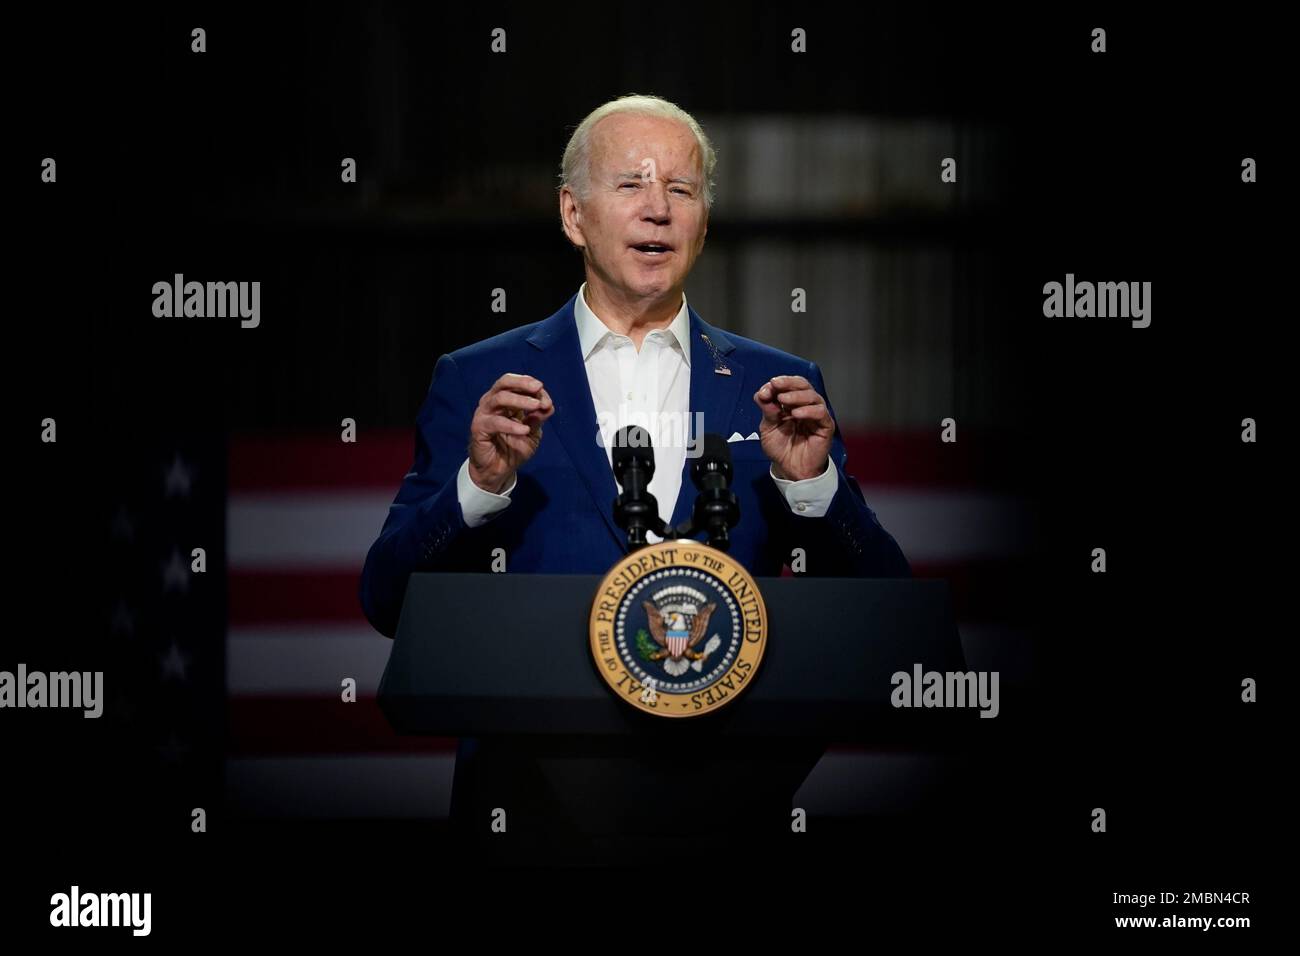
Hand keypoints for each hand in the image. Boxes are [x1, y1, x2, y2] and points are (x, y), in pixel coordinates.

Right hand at [468, 373, 553, 492]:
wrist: (499, 471)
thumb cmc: (513, 450)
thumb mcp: (532, 433)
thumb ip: (538, 419)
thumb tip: (548, 405)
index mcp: (504, 401)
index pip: (517, 384)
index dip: (532, 388)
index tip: (547, 401)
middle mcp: (492, 403)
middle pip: (504, 383)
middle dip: (523, 383)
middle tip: (538, 388)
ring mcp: (484, 414)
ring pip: (499, 398)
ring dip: (520, 400)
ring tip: (536, 406)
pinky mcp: (479, 428)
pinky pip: (495, 422)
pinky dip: (512, 425)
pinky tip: (525, 430)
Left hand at [753, 374, 833, 480]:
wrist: (789, 469)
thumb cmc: (781, 448)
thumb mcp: (767, 428)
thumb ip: (767, 409)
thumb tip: (763, 392)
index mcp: (791, 404)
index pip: (789, 386)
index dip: (779, 383)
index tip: (767, 388)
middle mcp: (805, 406)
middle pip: (803, 385)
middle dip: (788, 383)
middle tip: (776, 384)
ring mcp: (816, 415)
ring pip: (813, 396)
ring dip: (796, 395)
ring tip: (783, 400)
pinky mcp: (825, 426)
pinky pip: (821, 412)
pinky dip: (808, 410)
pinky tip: (796, 414)